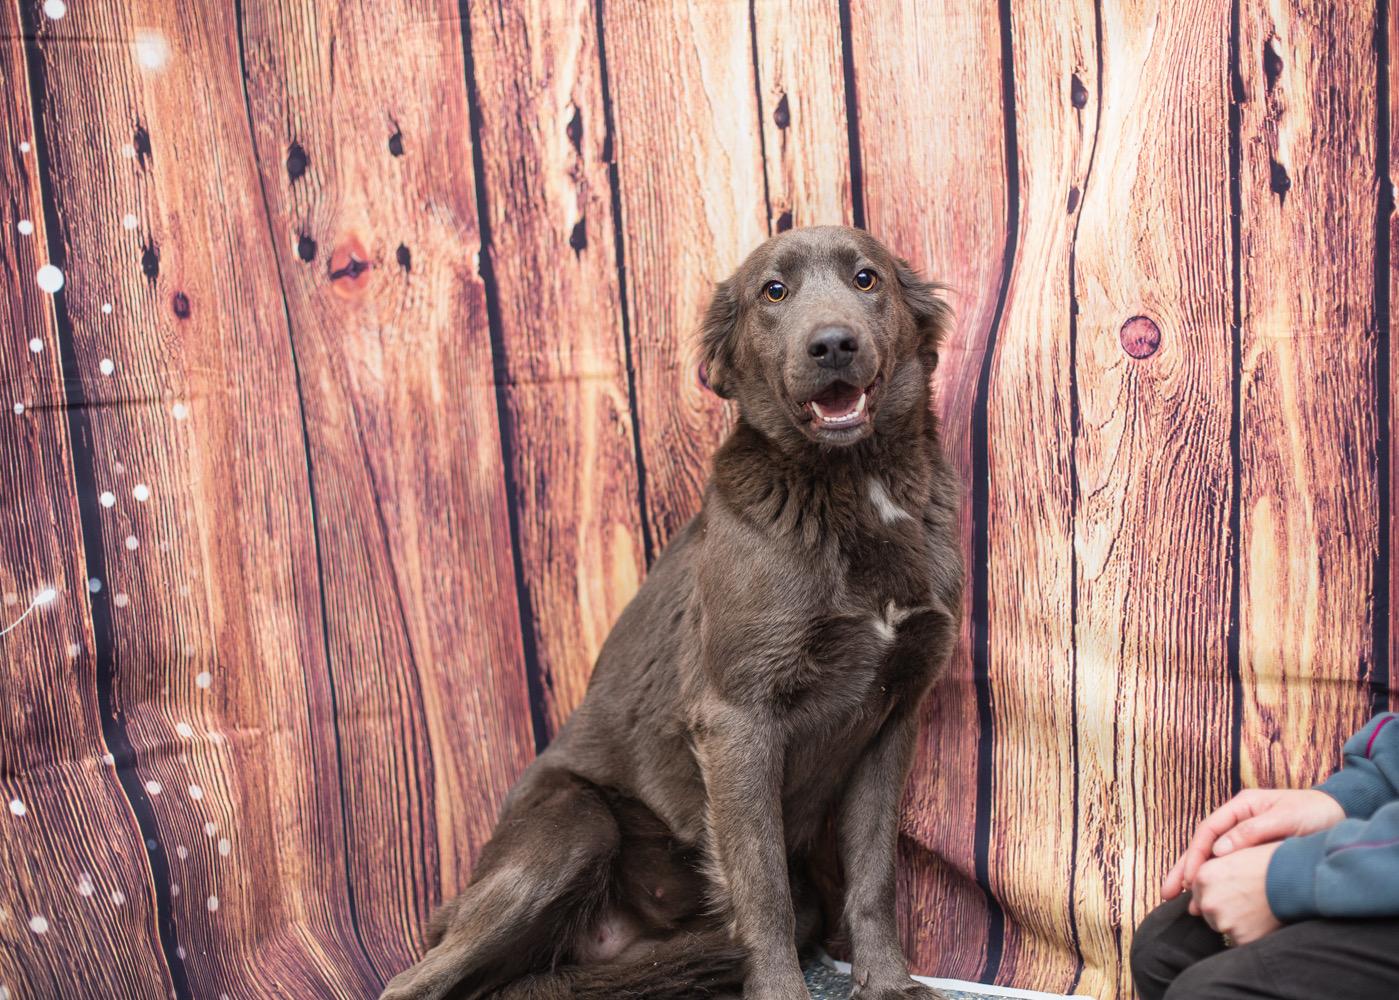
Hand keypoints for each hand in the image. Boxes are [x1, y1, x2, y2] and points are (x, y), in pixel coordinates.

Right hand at [1163, 789, 1343, 897]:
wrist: (1339, 814)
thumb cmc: (1313, 813)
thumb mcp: (1284, 818)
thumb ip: (1251, 832)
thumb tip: (1218, 852)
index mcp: (1240, 807)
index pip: (1207, 831)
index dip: (1195, 855)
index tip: (1190, 879)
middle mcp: (1236, 821)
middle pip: (1202, 846)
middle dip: (1183, 870)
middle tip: (1166, 893)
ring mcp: (1243, 837)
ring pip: (1211, 858)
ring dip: (1195, 879)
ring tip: (1180, 902)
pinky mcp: (1252, 853)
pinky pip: (1228, 867)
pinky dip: (1216, 882)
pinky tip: (1207, 897)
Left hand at [1189, 842, 1282, 945]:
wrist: (1299, 878)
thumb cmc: (1272, 860)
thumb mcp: (1236, 855)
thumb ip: (1213, 870)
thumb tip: (1192, 898)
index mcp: (1203, 875)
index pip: (1198, 891)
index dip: (1217, 890)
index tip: (1235, 889)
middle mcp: (1207, 899)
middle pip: (1207, 910)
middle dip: (1223, 907)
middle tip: (1249, 899)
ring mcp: (1223, 921)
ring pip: (1223, 926)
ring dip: (1236, 922)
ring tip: (1258, 908)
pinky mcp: (1241, 938)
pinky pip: (1240, 941)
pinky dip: (1251, 935)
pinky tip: (1265, 921)